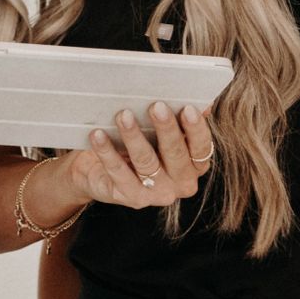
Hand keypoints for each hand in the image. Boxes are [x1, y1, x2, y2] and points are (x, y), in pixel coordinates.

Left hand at [67, 102, 214, 209]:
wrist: (102, 171)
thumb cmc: (140, 142)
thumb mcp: (159, 130)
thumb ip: (178, 117)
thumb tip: (196, 100)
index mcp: (195, 166)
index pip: (201, 148)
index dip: (196, 129)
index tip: (188, 108)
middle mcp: (182, 184)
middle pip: (176, 155)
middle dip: (166, 129)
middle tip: (156, 106)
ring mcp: (158, 194)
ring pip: (147, 162)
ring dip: (134, 136)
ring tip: (123, 115)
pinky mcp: (132, 198)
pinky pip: (118, 172)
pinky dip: (107, 151)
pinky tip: (98, 134)